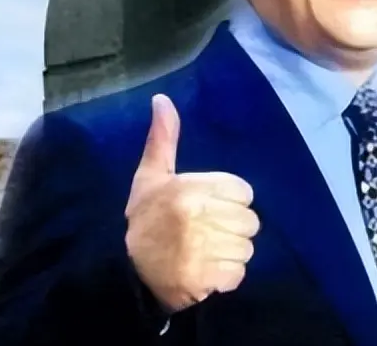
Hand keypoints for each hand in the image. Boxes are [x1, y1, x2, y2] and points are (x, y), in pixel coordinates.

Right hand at [125, 94, 259, 312]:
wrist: (126, 273)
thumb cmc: (146, 219)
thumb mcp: (151, 177)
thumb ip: (163, 139)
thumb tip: (162, 99)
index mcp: (190, 189)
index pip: (244, 192)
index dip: (229, 201)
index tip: (205, 209)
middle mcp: (199, 217)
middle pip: (250, 221)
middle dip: (232, 228)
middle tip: (204, 233)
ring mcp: (205, 250)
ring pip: (247, 248)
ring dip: (230, 253)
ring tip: (204, 252)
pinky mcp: (209, 278)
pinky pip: (239, 273)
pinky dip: (226, 276)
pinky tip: (205, 271)